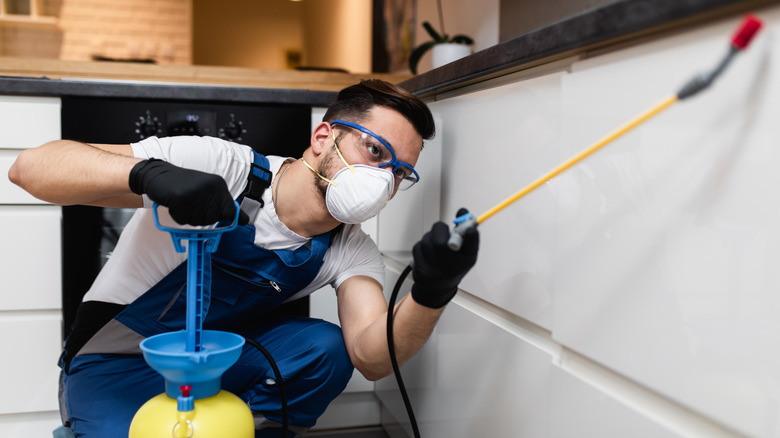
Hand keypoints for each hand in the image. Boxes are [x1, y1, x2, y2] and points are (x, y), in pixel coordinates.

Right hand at [129, 159, 246, 225]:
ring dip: (187, 217)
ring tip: (182, 203)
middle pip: (212, 219)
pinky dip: (176, 216)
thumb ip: (221, 203)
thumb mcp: (206, 190)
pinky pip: (182, 219)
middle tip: (191, 206)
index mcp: (219, 184)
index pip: (231, 210)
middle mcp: (210, 187)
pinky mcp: (181, 198)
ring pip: (197, 221)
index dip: (228, 218)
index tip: (229, 220)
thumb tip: (243, 220)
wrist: (157, 174)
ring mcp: (196, 192)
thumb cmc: (182, 185)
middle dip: (201, 218)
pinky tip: (174, 204)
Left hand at [411, 208, 478, 307]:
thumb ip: (465, 232)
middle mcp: (452, 266)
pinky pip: (418, 248)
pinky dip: (422, 248)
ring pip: (427, 239)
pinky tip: (428, 256)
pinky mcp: (421, 271)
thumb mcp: (465, 252)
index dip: (470, 233)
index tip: (470, 228)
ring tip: (436, 249)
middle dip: (441, 230)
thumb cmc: (454, 267)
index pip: (471, 243)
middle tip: (444, 235)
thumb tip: (462, 211)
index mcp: (466, 259)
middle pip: (440, 236)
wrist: (437, 288)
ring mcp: (435, 269)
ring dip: (430, 239)